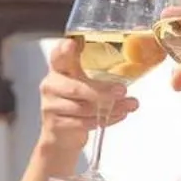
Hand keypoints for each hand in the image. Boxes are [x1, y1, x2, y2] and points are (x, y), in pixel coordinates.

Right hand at [38, 36, 137, 160]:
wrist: (63, 136)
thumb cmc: (78, 105)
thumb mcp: (86, 84)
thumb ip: (101, 76)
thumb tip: (129, 76)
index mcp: (60, 69)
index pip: (58, 56)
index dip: (64, 50)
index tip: (71, 44)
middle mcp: (52, 84)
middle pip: (76, 87)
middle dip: (102, 91)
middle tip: (122, 91)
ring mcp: (51, 105)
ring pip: (82, 107)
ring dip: (108, 108)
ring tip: (126, 107)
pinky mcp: (55, 124)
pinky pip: (82, 123)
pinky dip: (102, 120)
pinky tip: (116, 116)